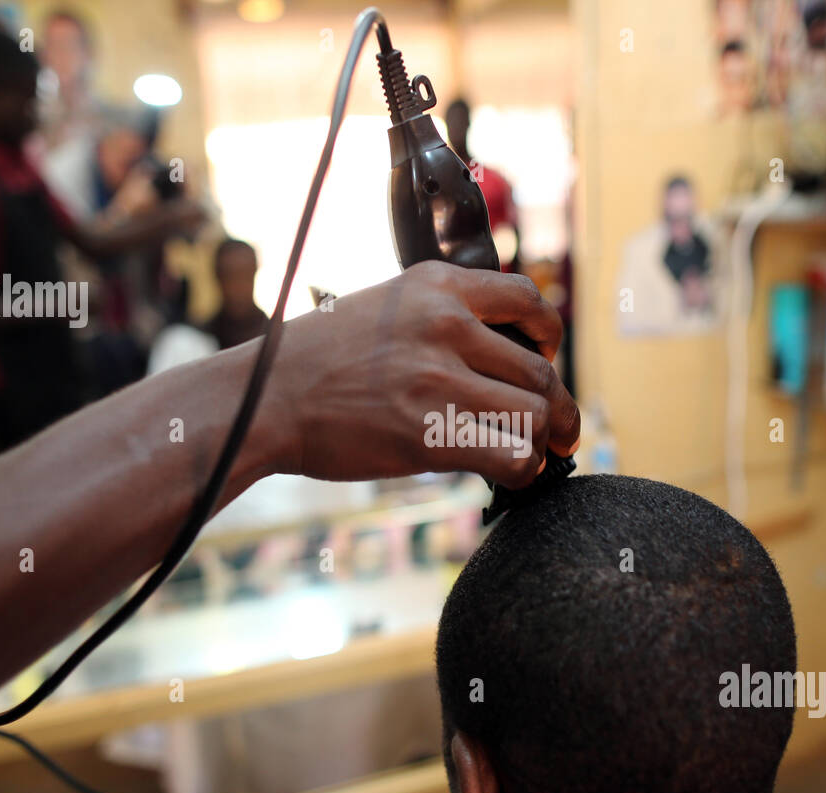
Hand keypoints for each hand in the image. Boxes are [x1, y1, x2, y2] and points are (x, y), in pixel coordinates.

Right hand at [259, 261, 579, 487]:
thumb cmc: (321, 360)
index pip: (527, 298)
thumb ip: (442, 317)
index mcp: (436, 286)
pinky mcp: (430, 434)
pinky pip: (512, 455)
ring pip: (535, 415)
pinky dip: (523, 470)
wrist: (266, 398)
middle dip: (558, 409)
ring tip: (531, 455)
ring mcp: (438, 380)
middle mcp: (446, 325)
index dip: (551, 336)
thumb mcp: (385, 307)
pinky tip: (510, 473)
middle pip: (540, 372)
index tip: (547, 359)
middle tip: (559, 431)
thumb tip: (504, 353)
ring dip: (542, 443)